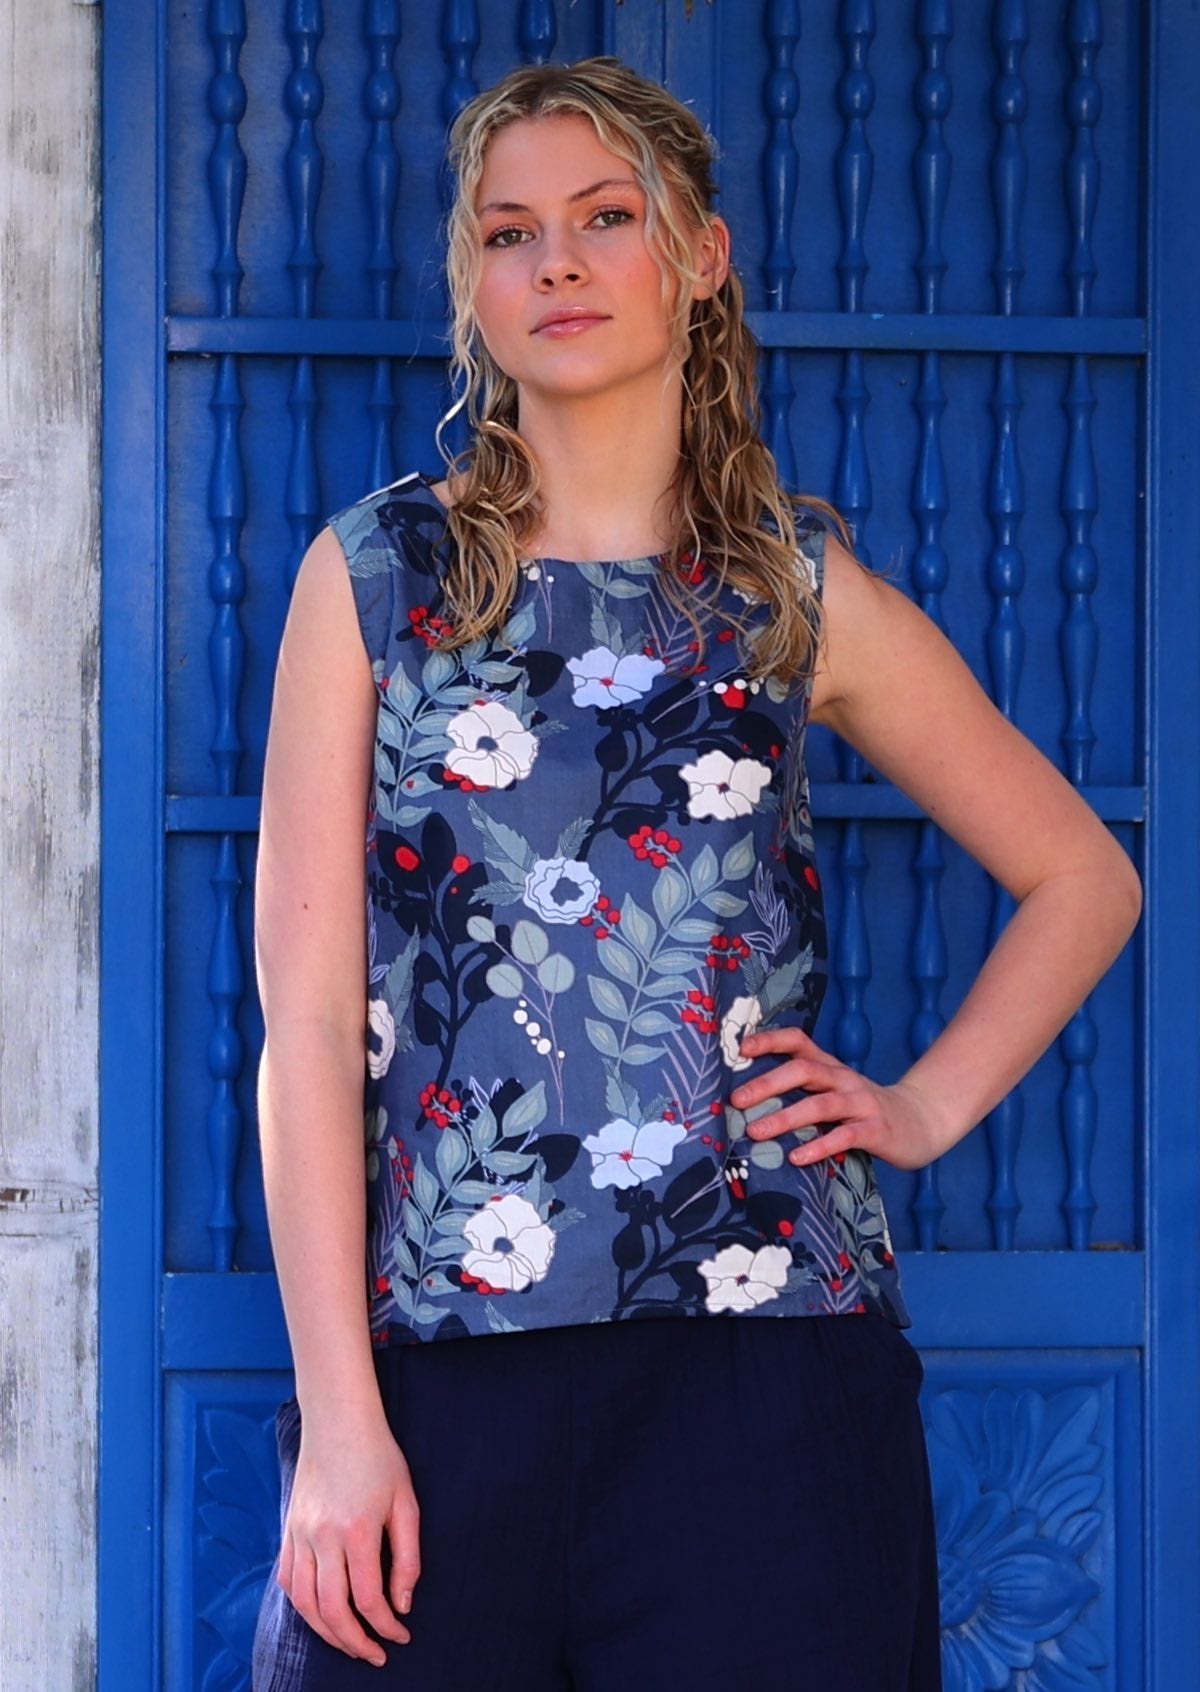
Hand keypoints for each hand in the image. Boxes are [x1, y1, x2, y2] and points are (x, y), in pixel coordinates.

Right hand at [278, 1409, 420, 1665]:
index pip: (368, 1600)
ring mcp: (300, 1535)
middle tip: (375, 1654)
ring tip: (350, 1642)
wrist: (338, 1422)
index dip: (385, 1626)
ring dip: (327, 1632)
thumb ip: (407, 1557)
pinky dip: (303, 1606)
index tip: (401, 1636)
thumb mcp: (406, 1502)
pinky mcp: (288, 1530)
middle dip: (355, 1642)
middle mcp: (322, 1537)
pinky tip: (322, 1614)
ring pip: (304, 1603)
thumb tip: (401, 1605)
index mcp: (357, 1530)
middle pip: (332, 1611)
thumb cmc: (380, 1459)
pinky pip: (288, 1581)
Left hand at [729, 1027, 954, 1171]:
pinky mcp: (876, 1130)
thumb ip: (804, 1090)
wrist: (922, 1120)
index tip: (741, 1048)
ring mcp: (861, 1103)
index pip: (799, 1042)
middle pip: (804, 1070)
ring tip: (756, 1132)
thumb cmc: (865, 1108)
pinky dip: (819, 1146)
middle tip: (737, 1099)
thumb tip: (751, 1099)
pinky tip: (797, 1157)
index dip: (770, 1041)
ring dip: (786, 1118)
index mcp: (831, 1066)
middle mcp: (844, 1079)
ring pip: (821, 1105)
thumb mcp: (835, 1090)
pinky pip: (845, 1136)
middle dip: (767, 1084)